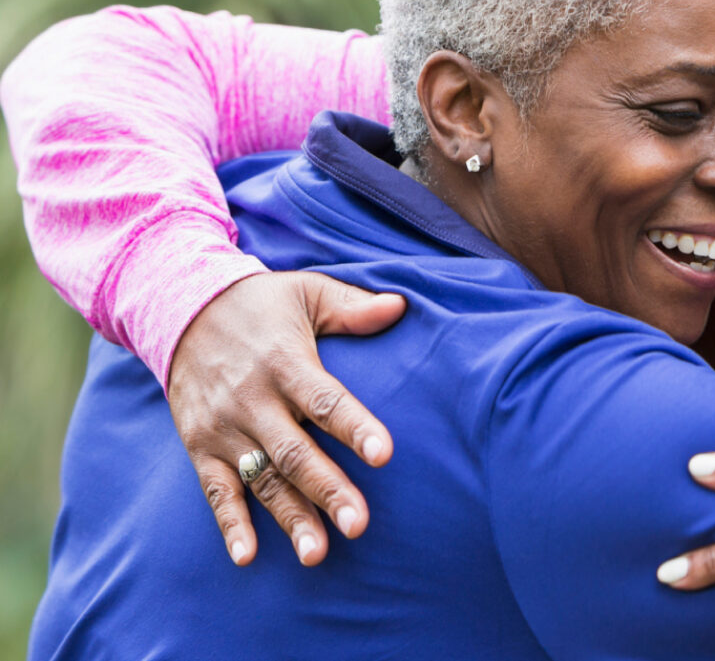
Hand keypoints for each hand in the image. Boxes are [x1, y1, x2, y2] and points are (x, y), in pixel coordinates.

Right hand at [166, 271, 405, 565]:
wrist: (179, 308)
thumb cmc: (260, 303)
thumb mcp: (306, 292)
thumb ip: (352, 308)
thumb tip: (400, 306)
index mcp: (285, 362)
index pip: (325, 400)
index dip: (355, 427)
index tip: (385, 455)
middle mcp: (253, 400)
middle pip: (295, 451)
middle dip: (328, 489)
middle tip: (359, 524)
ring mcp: (224, 427)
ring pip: (261, 479)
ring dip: (288, 518)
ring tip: (317, 553)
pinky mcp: (200, 446)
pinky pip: (215, 490)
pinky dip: (230, 523)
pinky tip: (247, 555)